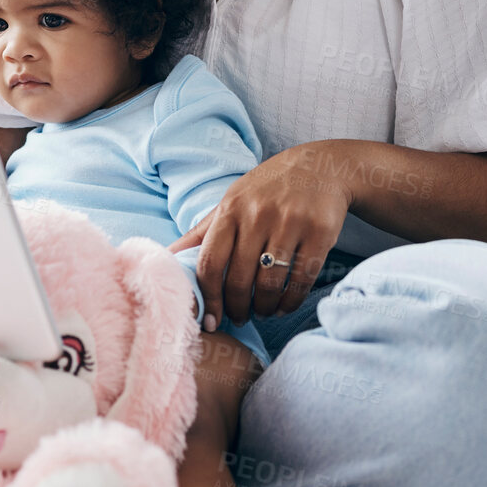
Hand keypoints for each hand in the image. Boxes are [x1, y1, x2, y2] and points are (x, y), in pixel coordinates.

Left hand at [168, 145, 352, 324]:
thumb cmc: (267, 189)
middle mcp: (258, 215)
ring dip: (263, 308)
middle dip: (236, 308)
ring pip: (270, 284)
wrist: (321, 166)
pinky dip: (290, 301)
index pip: (210, 263)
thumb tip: (165, 257)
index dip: (208, 298)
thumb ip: (201, 232)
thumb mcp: (231, 202)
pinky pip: (301, 279)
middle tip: (239, 318)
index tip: (210, 320)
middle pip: (239, 279)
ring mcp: (290, 223)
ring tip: (261, 312)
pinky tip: (283, 305)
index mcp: (230, 209)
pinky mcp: (319, 233)